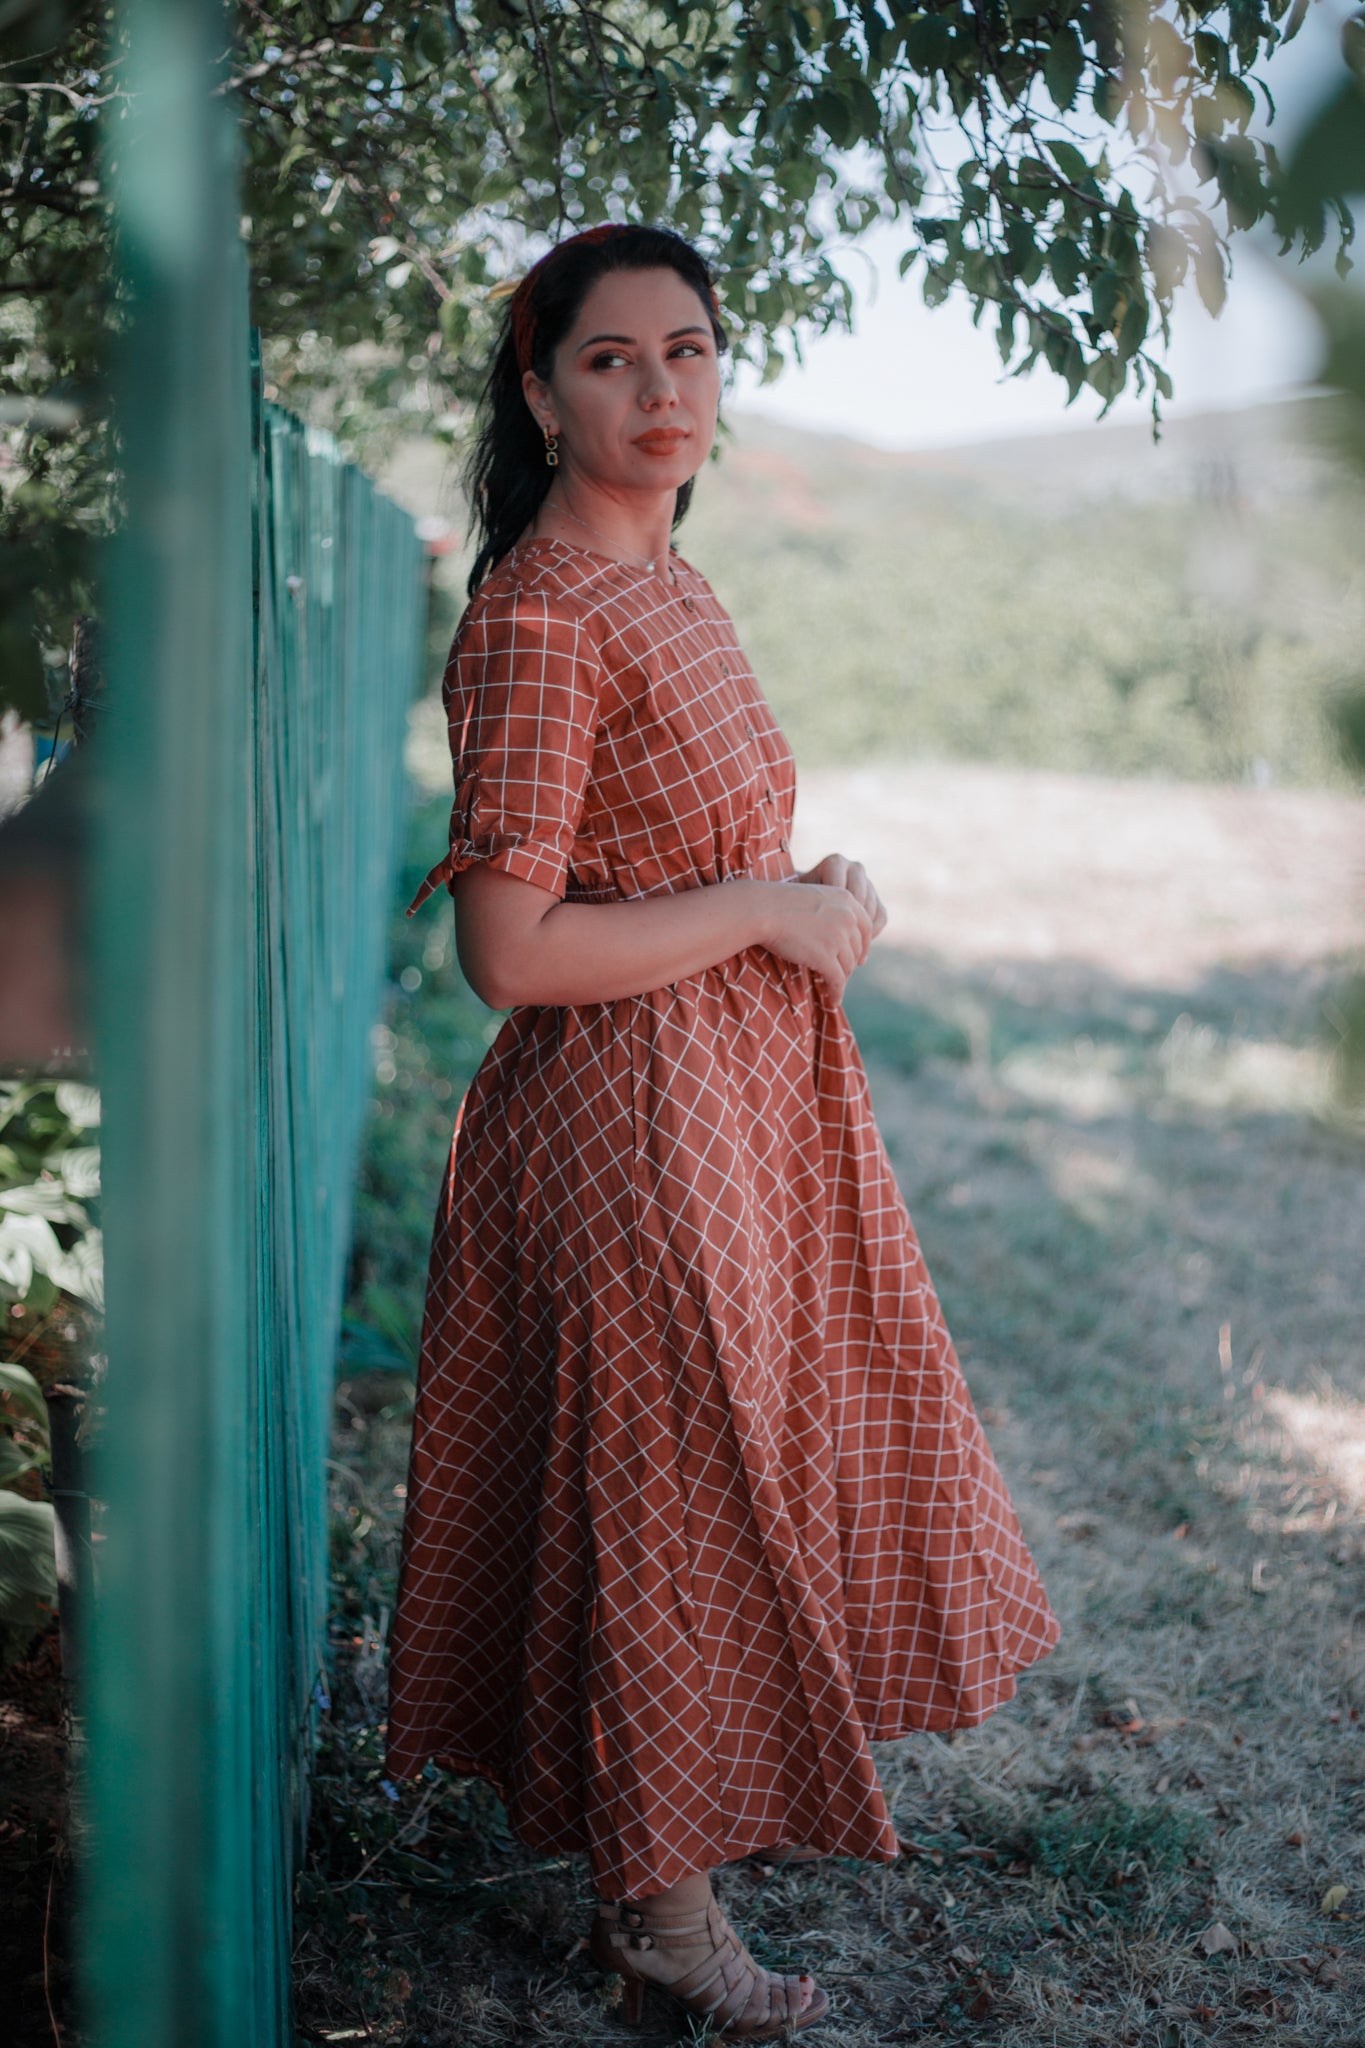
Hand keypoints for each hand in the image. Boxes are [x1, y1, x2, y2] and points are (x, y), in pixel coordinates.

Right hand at [758, 870, 876, 1003]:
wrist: (763, 909)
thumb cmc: (778, 904)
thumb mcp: (814, 899)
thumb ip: (830, 912)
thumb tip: (837, 936)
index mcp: (846, 899)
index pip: (866, 927)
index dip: (863, 946)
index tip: (859, 960)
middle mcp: (848, 917)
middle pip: (856, 949)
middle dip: (849, 964)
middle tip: (841, 976)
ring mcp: (838, 938)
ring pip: (847, 966)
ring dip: (841, 980)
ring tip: (832, 989)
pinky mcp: (826, 957)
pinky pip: (837, 981)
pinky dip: (836, 993)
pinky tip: (833, 1001)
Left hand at [794, 854, 887, 970]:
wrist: (806, 900)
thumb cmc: (796, 902)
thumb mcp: (798, 901)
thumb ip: (803, 906)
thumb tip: (806, 924)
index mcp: (835, 863)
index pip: (841, 890)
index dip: (833, 917)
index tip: (822, 937)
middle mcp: (854, 868)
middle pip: (859, 900)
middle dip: (849, 927)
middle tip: (837, 947)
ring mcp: (868, 882)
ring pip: (871, 909)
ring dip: (860, 933)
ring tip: (845, 952)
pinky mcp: (876, 897)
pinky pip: (880, 917)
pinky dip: (872, 933)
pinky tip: (857, 948)